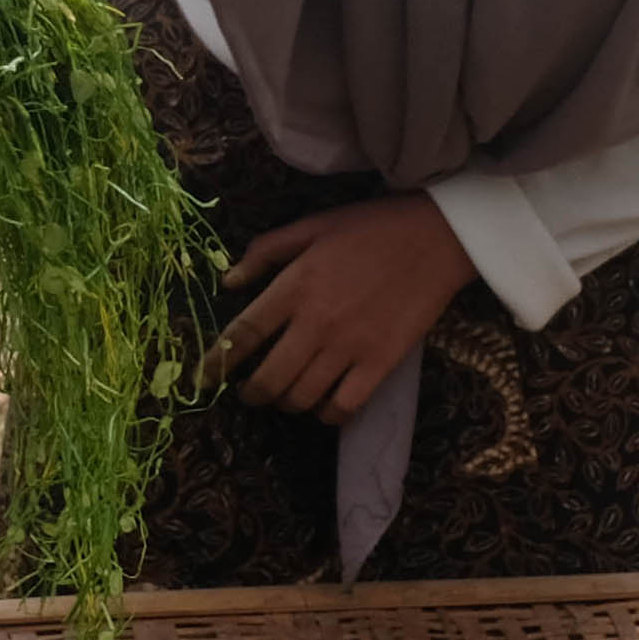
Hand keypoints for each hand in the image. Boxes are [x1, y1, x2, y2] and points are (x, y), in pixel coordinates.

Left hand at [210, 194, 471, 420]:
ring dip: (287, 403)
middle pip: (268, 378)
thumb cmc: (372, 227)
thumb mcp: (313, 226)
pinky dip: (327, 414)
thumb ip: (267, 252)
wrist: (436, 237)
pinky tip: (325, 405)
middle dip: (252, 394)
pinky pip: (343, 407)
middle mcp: (316, 321)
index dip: (215, 363)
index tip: (202, 379)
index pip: (242, 334)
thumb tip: (228, 281)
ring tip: (288, 395)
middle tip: (252, 393)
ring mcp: (349, 346)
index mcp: (295, 285)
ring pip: (301, 398)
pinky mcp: (381, 363)